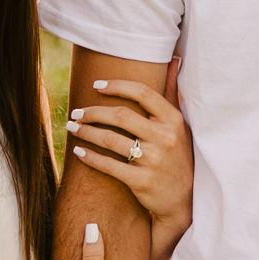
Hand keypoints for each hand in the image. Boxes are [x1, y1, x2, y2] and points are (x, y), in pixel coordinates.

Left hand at [68, 78, 191, 245]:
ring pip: (112, 140)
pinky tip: (78, 152)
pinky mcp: (142, 182)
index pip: (143, 93)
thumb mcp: (182, 125)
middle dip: (93, 112)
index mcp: (173, 120)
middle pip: (121, 116)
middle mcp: (165, 138)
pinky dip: (91, 157)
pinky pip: (110, 166)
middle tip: (76, 112)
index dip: (117, 86)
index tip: (96, 85)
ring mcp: (154, 160)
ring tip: (73, 128)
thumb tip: (175, 60)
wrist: (185, 199)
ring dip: (87, 132)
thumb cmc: (179, 156)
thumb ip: (173, 94)